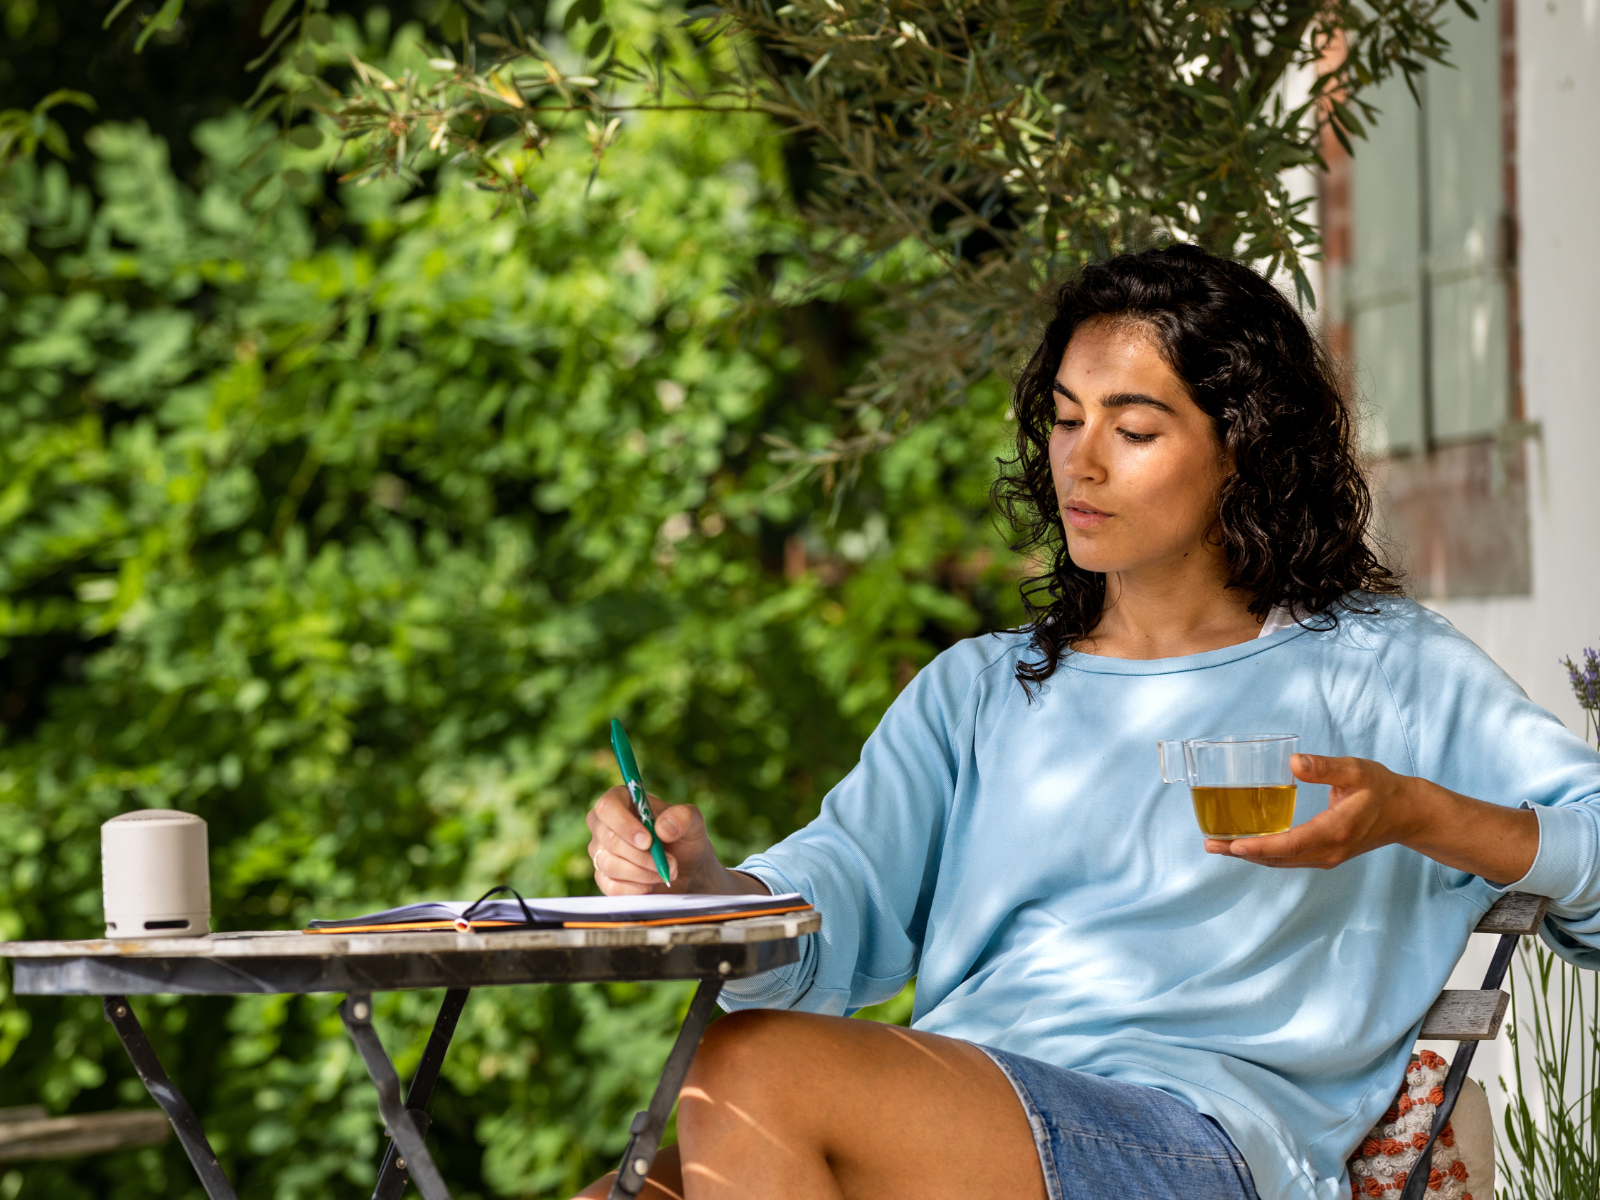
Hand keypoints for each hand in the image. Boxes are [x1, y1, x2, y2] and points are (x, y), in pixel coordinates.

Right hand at [585, 787, 768, 896]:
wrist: (694, 879)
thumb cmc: (691, 843)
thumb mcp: (696, 826)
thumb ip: (684, 818)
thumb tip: (662, 825)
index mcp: (622, 804)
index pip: (606, 806)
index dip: (623, 823)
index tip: (648, 839)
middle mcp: (606, 828)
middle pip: (603, 839)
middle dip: (639, 856)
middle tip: (667, 865)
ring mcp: (602, 856)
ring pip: (608, 866)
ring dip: (642, 873)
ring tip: (667, 873)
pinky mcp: (606, 882)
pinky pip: (611, 888)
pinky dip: (637, 889)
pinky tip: (655, 886)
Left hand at [1205, 753, 1538, 883]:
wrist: (1408, 813)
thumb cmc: (1382, 788)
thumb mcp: (1356, 771)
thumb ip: (1326, 767)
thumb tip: (1295, 762)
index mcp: (1334, 831)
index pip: (1288, 844)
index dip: (1257, 846)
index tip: (1231, 845)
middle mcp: (1327, 850)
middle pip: (1277, 858)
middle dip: (1241, 853)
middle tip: (1209, 844)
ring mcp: (1325, 856)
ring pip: (1281, 861)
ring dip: (1250, 855)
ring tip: (1218, 846)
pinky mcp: (1324, 854)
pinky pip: (1288, 858)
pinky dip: (1265, 854)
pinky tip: (1246, 845)